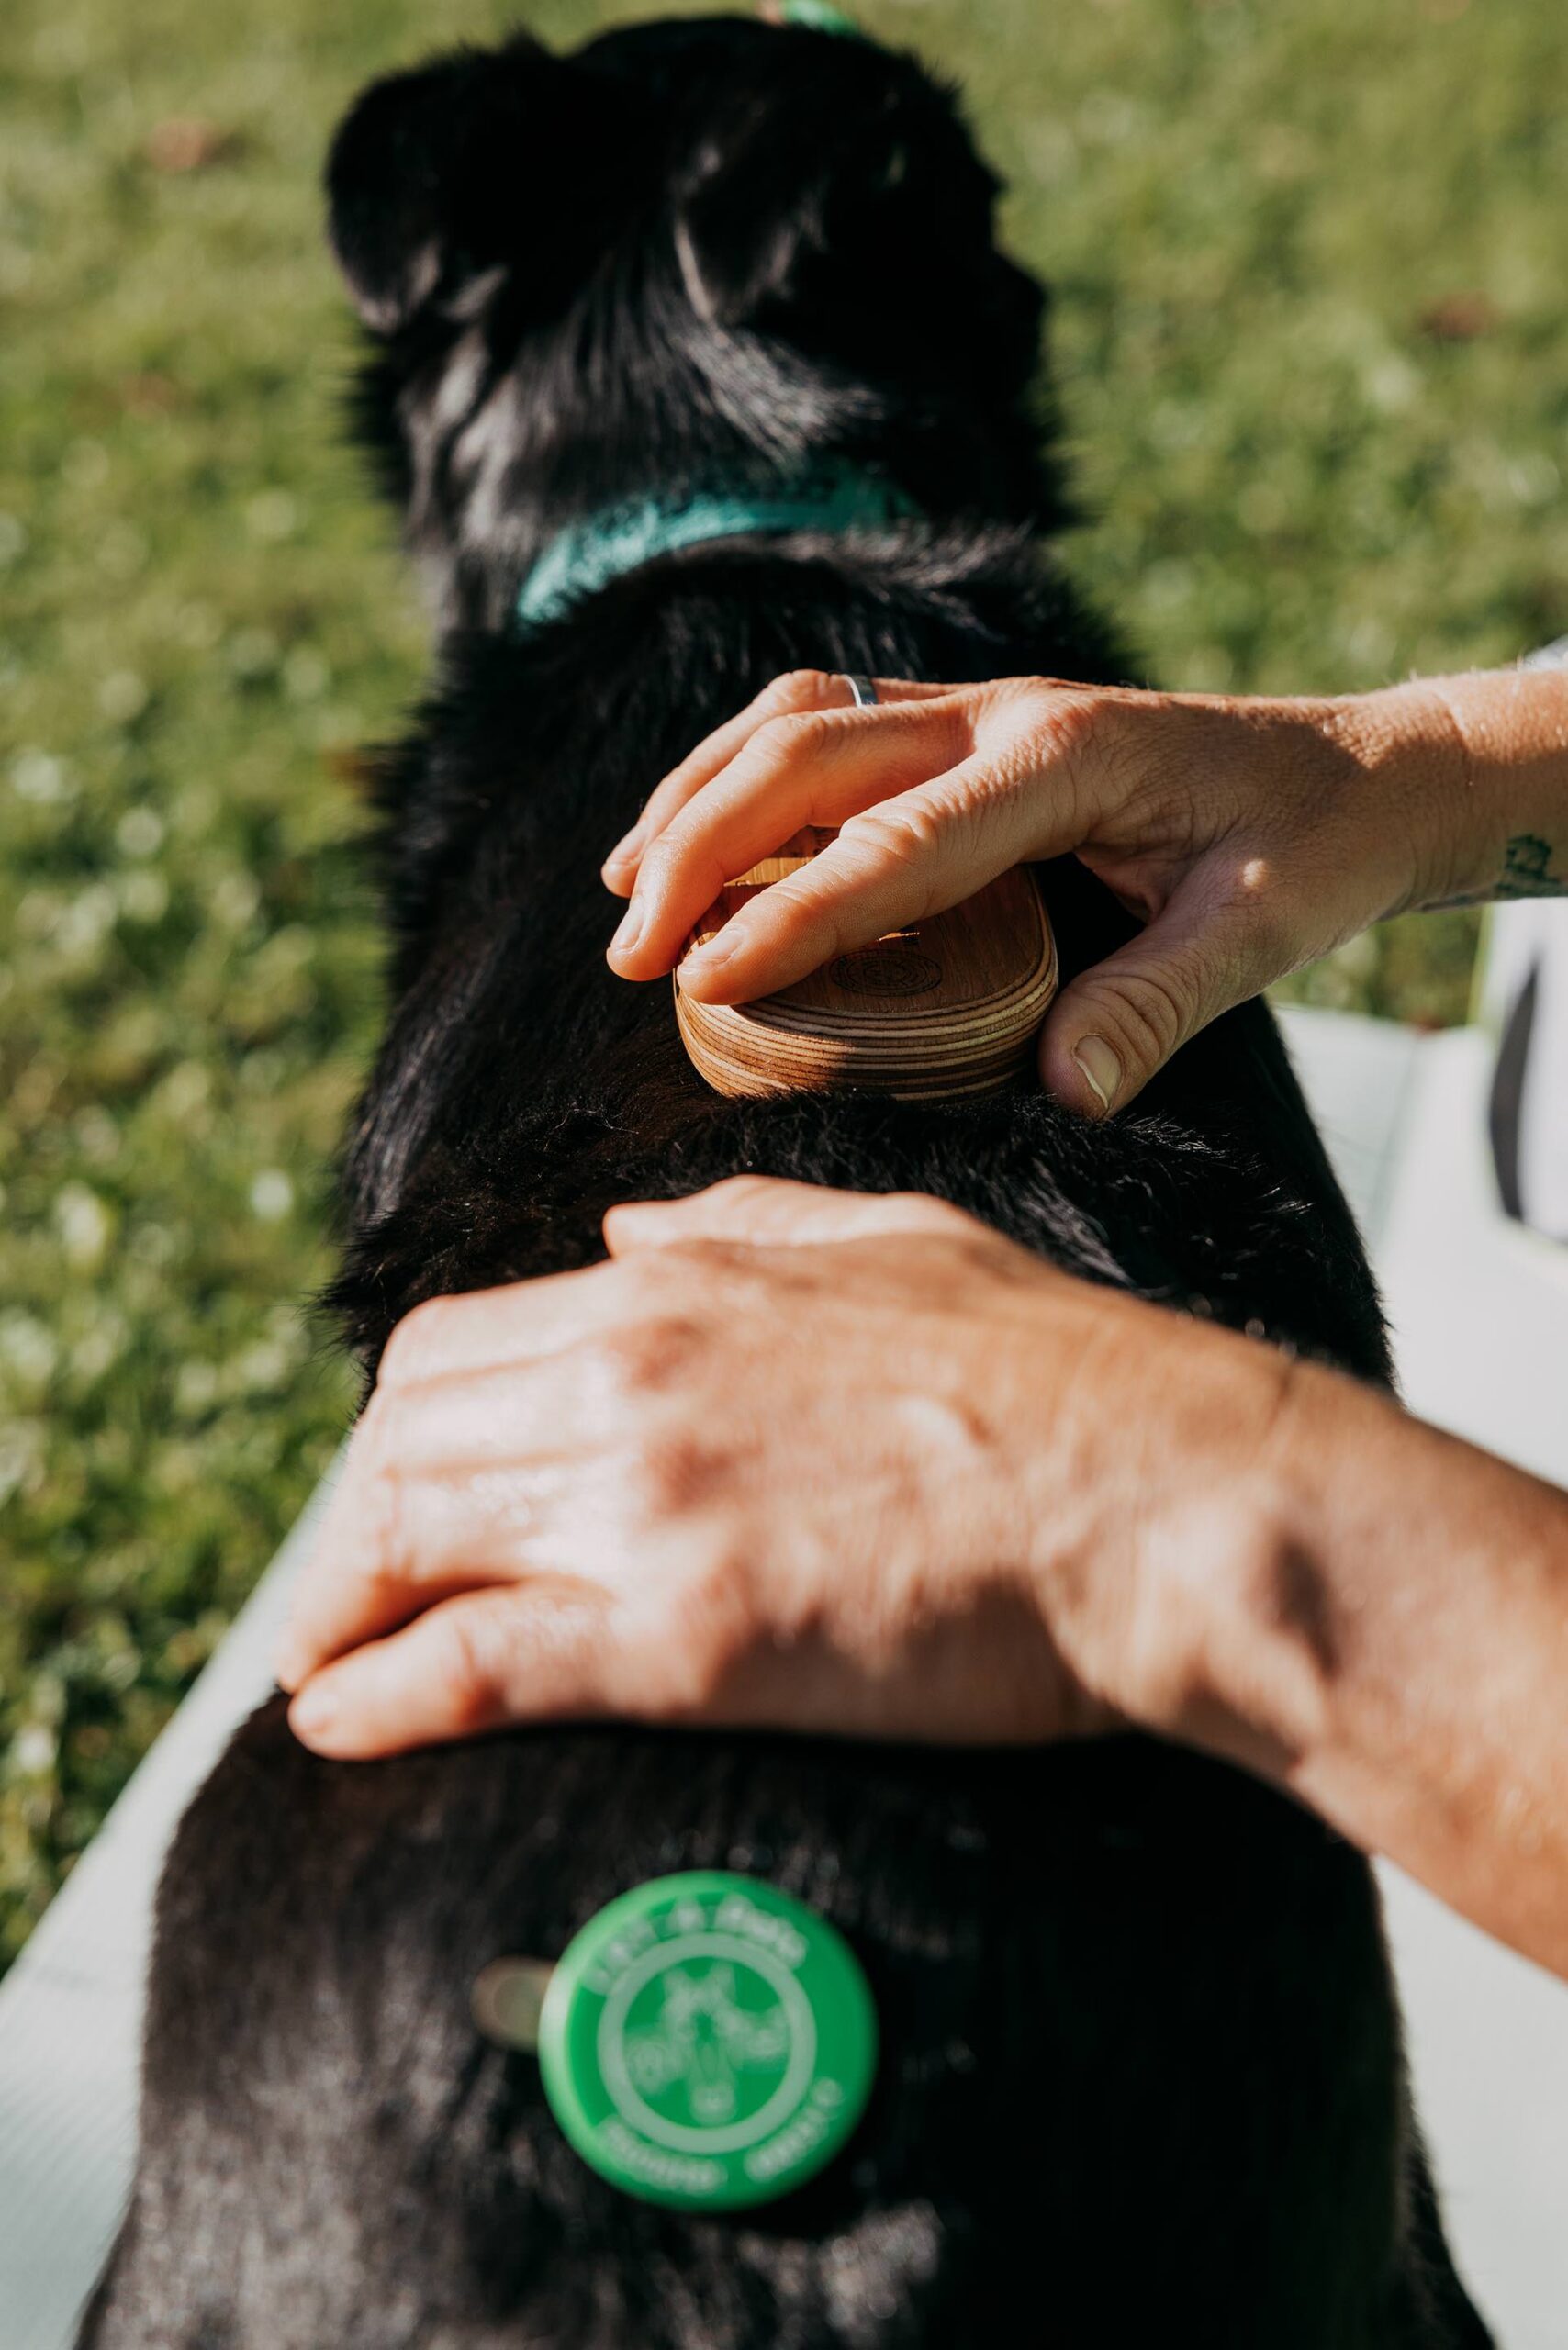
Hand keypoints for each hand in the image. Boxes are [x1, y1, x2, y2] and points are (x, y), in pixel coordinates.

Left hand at [277, 1176, 1287, 1759]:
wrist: (1166, 1492)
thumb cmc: (1062, 1371)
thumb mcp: (893, 1238)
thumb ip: (740, 1223)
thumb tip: (624, 1231)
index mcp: (677, 1287)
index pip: (449, 1350)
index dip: (402, 1433)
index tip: (403, 1498)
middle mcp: (635, 1375)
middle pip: (402, 1444)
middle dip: (355, 1527)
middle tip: (356, 1598)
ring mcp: (652, 1501)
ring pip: (404, 1540)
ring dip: (338, 1613)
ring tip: (326, 1671)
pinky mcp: (687, 1635)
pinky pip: (468, 1664)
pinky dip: (375, 1698)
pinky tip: (334, 1726)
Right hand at [600, 667, 1545, 1114]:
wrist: (1362, 766)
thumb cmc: (1315, 849)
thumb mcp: (1263, 931)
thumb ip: (1158, 1002)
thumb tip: (1062, 1094)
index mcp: (1067, 760)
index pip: (897, 838)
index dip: (793, 910)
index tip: (702, 980)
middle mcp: (1004, 714)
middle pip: (810, 753)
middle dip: (699, 847)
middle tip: (627, 957)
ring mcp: (978, 706)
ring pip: (797, 720)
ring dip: (698, 795)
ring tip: (623, 890)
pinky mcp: (964, 722)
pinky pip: (823, 722)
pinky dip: (738, 773)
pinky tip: (694, 833)